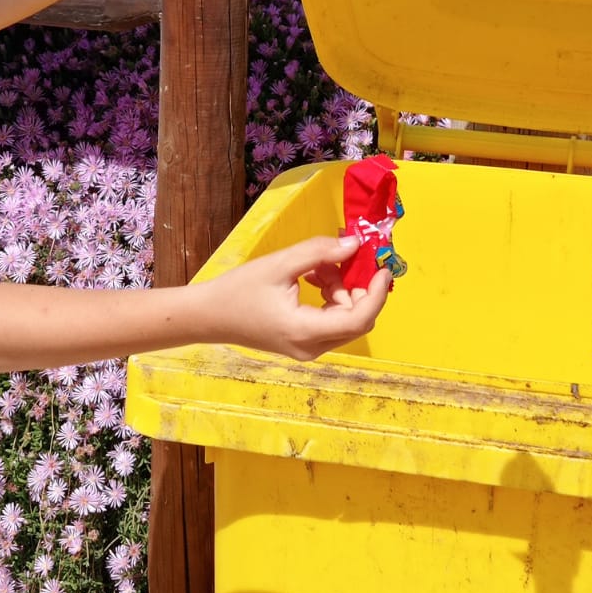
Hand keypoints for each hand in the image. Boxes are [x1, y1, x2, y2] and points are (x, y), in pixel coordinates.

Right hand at [201, 235, 391, 361]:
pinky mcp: (304, 344)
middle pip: (357, 320)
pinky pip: (332, 321)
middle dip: (357, 287)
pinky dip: (331, 298)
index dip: (376, 294)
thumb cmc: (239, 290)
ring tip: (317, 267)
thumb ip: (319, 252)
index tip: (382, 267)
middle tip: (343, 258)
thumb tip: (355, 244)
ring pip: (346, 319)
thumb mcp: (279, 264)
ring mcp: (308, 349)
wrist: (209, 316)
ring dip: (342, 290)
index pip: (358, 319)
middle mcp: (312, 348)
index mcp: (305, 331)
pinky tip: (311, 278)